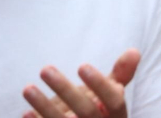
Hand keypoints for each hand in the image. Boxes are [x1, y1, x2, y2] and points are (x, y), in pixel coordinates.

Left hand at [23, 47, 140, 117]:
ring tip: (28, 88)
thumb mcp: (111, 95)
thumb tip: (134, 50)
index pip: (113, 101)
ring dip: (44, 106)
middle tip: (45, 68)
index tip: (81, 66)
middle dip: (65, 90)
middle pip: (86, 112)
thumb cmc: (99, 112)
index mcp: (115, 115)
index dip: (99, 85)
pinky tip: (26, 112)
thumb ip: (122, 74)